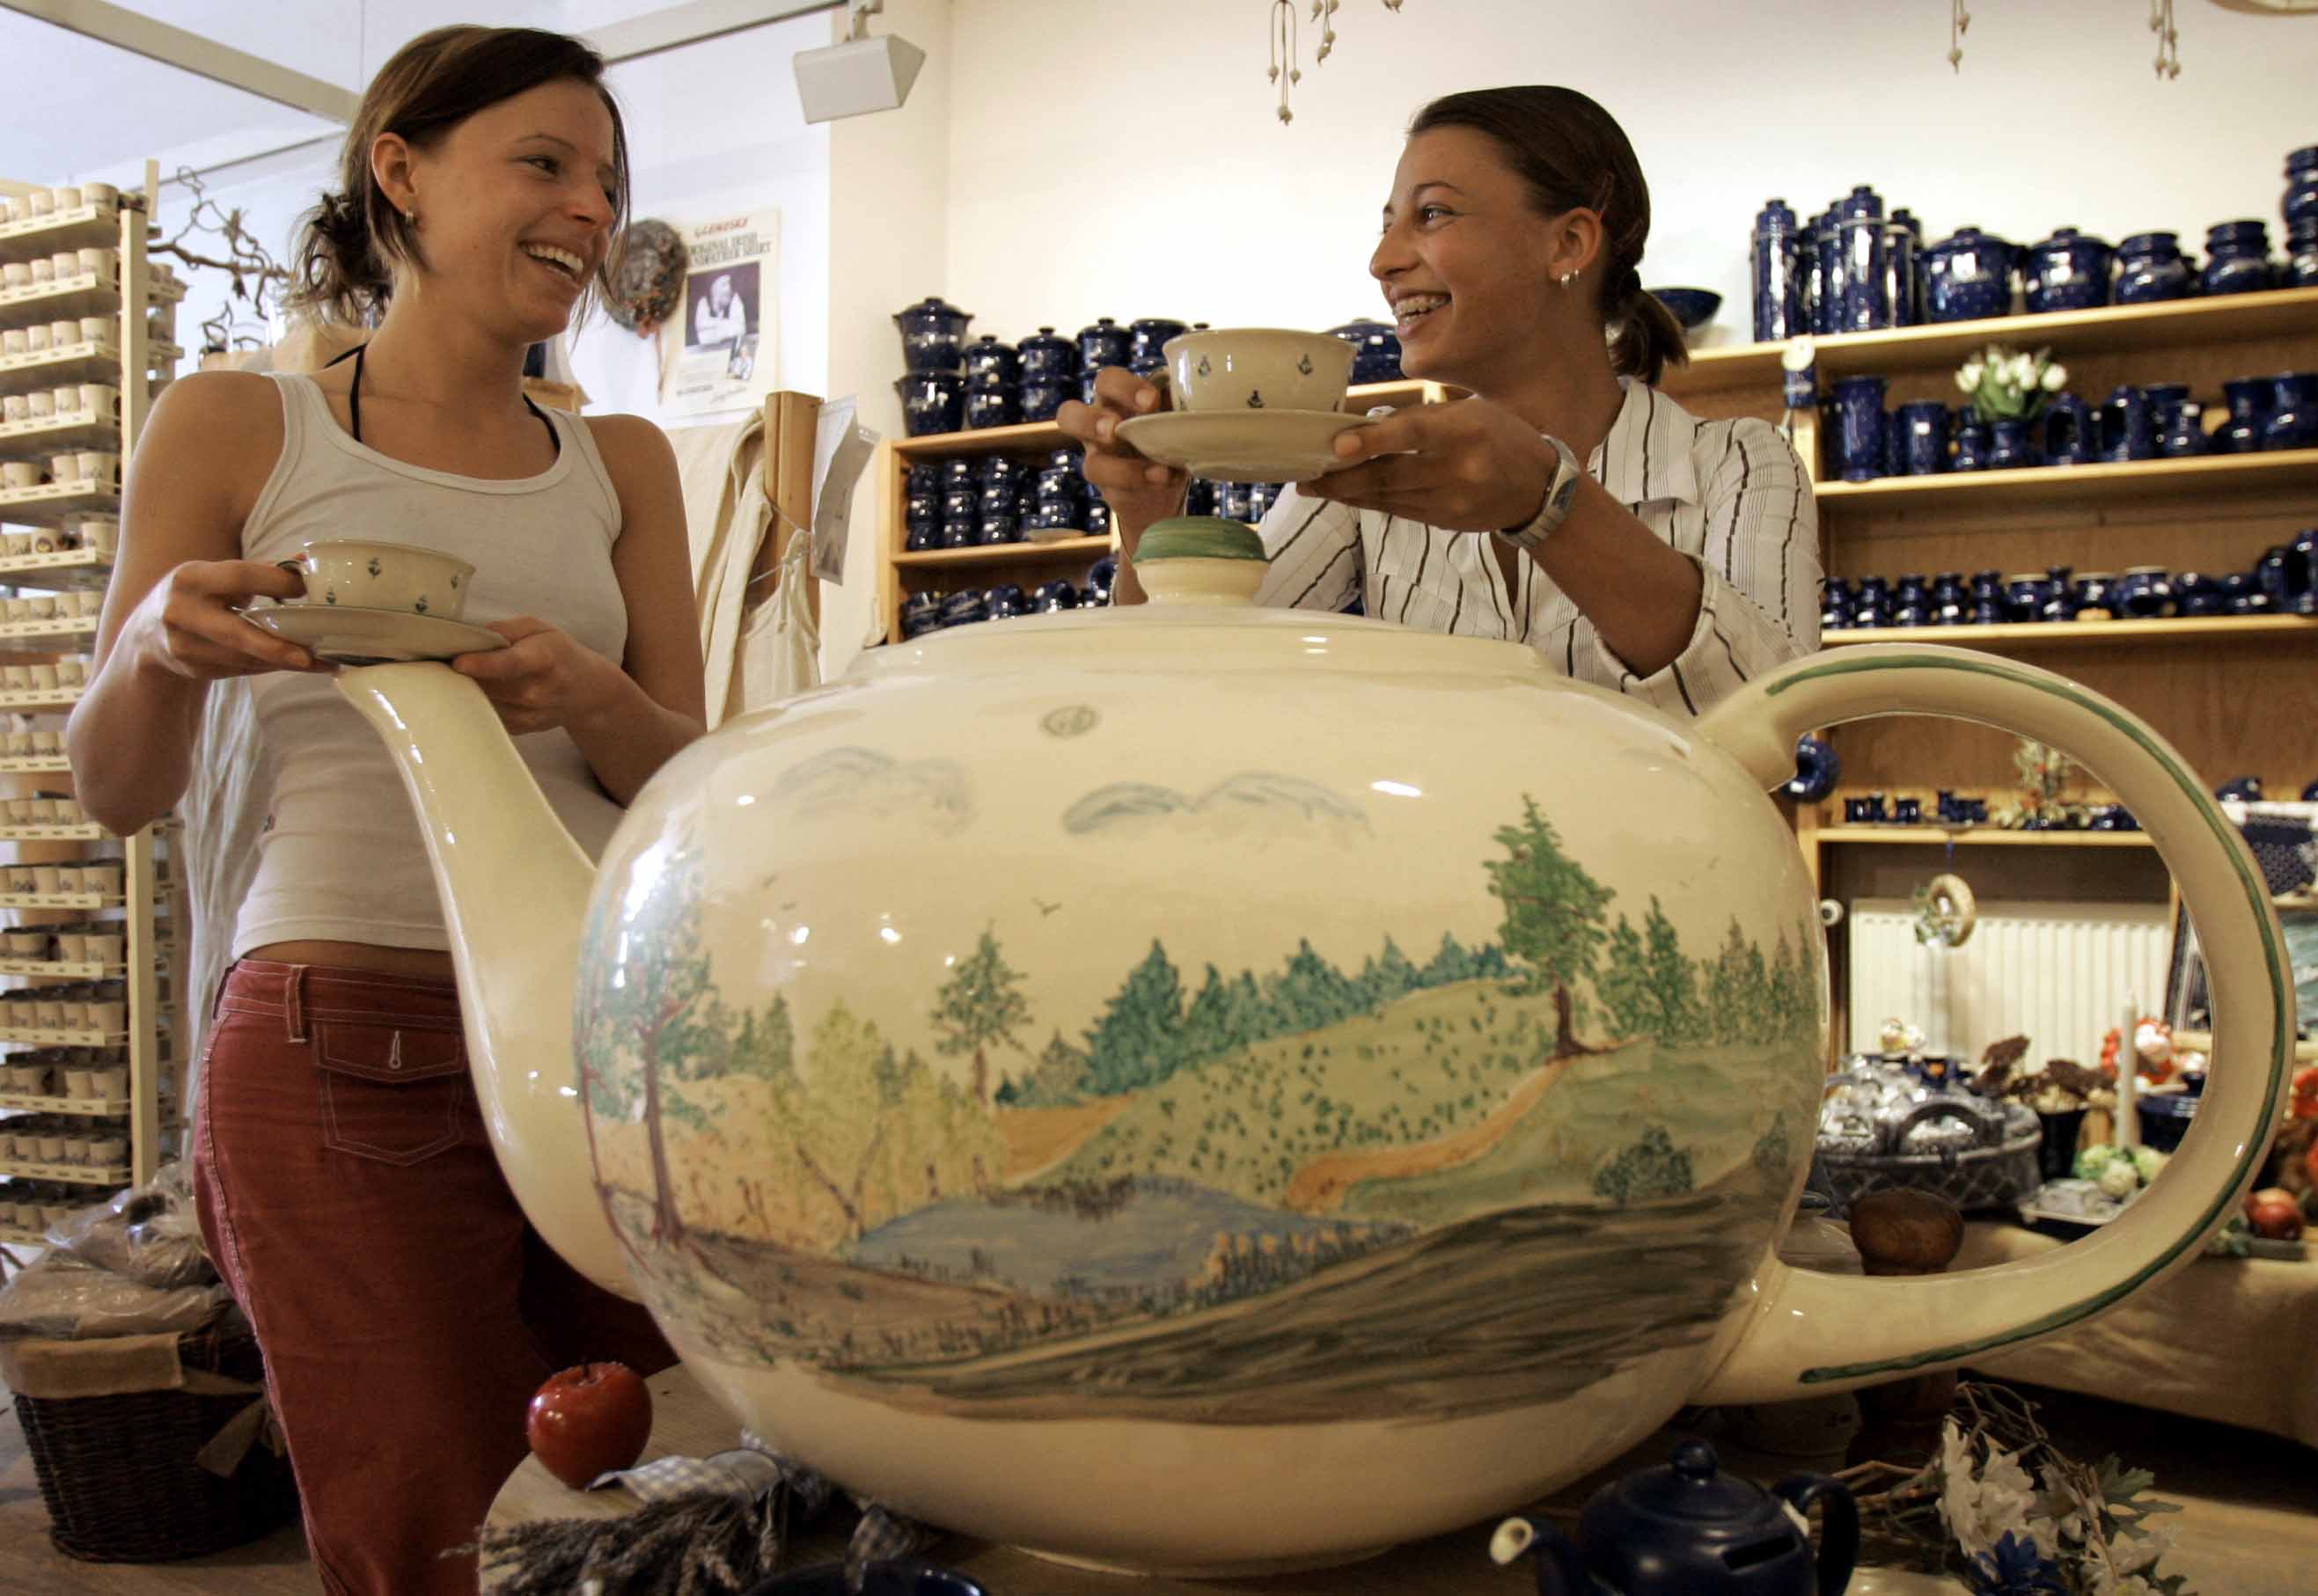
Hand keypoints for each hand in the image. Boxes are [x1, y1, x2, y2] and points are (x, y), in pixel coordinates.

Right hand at [134, 558, 321, 679]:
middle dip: (273, 645)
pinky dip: (270, 667)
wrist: (147, 632)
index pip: (238, 577)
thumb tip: (307, 560)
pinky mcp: (192, 669)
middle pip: (234, 631)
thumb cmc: (197, 596)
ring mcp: (183, 645)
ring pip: (242, 658)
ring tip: (321, 662)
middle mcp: (181, 612)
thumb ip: (260, 571)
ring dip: (283, 661)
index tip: (306, 587)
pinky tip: (297, 665)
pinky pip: (240, 670)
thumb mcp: (216, 576)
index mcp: (191, 577)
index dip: (274, 581)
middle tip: (308, 656)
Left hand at [451, 617, 624, 735]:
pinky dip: (478, 701)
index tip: (458, 663)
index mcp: (543, 659)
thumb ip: (505, 629)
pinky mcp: (517, 728)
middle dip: (461, 673)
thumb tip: (469, 638)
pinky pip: (485, 713)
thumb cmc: (559, 654)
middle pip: (486, 685)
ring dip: (466, 688)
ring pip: (481, 701)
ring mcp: (527, 715)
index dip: (482, 664)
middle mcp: (536, 692)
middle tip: (446, 659)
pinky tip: (483, 689)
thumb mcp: (539, 629)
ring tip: (466, 673)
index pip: (510, 664)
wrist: (588, 692)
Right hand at [1054, 367, 1185, 544]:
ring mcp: (1099, 462)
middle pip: (1069, 414)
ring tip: (1160, 473)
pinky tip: (1168, 481)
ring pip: (1092, 466)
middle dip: (1091, 422)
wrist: (1167, 479)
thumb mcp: (1175, 412)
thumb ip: (1179, 402)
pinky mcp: (1110, 491)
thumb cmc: (1168, 430)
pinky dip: (1144, 488)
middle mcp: (1097, 427)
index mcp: (1113, 399)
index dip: (1123, 387)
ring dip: (1124, 471)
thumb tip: (1199, 392)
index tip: (1151, 400)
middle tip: (1115, 429)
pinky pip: (1116, 492)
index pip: (1106, 381)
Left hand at [1298, 398, 1557, 532]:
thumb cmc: (1500, 436)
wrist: (1539, 489)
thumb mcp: (1469, 412)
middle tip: (1304, 475)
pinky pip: (1397, 511)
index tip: (1337, 446)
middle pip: (1388, 476)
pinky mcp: (1444, 521)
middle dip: (1340, 478)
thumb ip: (1418, 419)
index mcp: (1465, 430)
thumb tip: (1360, 426)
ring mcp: (1451, 501)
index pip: (1412, 434)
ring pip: (1386, 498)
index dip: (1372, 441)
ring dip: (1346, 493)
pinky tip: (1345, 496)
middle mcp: (1458, 469)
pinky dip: (1369, 502)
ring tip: (1313, 487)